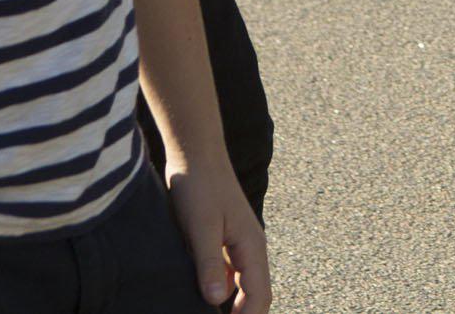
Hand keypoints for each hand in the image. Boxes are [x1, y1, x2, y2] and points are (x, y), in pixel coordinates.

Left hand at [167, 157, 268, 309]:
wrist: (196, 155)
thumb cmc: (199, 187)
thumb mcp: (200, 227)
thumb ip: (208, 263)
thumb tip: (216, 301)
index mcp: (252, 247)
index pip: (259, 297)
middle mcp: (250, 249)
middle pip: (254, 295)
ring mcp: (237, 246)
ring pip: (240, 287)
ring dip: (230, 306)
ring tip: (204, 310)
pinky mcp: (223, 241)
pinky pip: (226, 275)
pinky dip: (218, 290)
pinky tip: (198, 294)